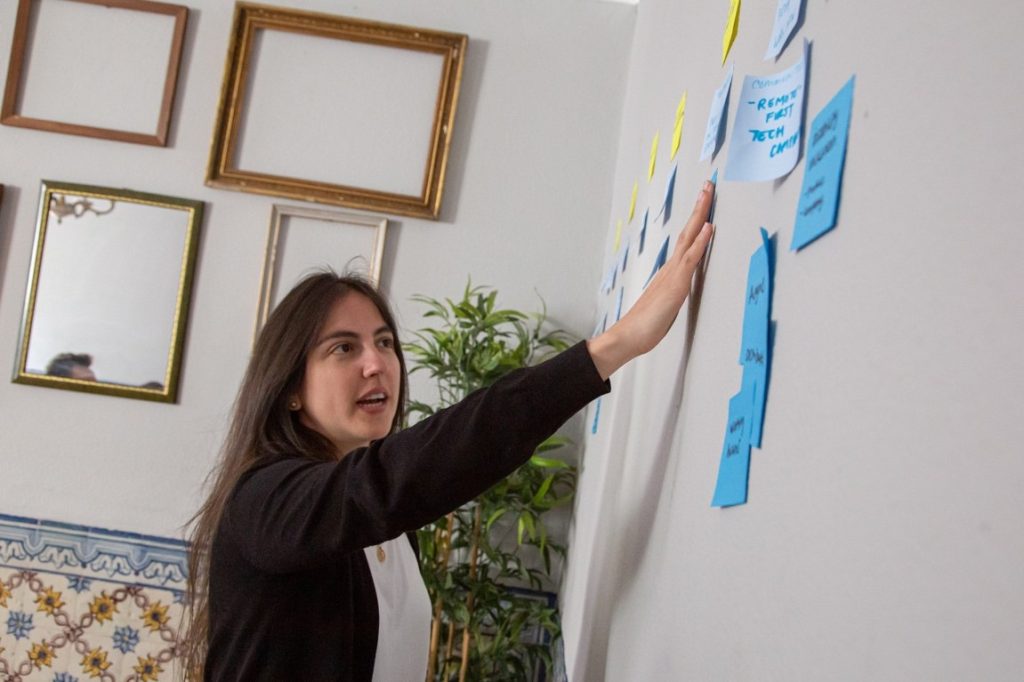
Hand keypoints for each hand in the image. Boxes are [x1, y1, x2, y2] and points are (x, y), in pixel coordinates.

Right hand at [588, 180, 714, 379]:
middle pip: (688, 231)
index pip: (686, 239)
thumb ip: (673, 292)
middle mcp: (671, 267)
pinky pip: (691, 258)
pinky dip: (700, 241)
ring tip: (708, 194)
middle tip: (708, 184)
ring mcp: (673, 274)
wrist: (628, 336)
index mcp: (670, 271)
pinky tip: (708, 227)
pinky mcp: (677, 285)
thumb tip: (679, 286)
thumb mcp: (666, 306)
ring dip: (700, 215)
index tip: (704, 200)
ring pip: (690, 238)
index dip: (696, 219)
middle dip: (699, 207)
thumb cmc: (645, 325)